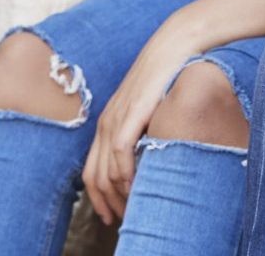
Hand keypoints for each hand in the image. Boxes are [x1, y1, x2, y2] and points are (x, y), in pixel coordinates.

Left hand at [82, 24, 204, 223]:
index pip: (90, 171)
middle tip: (118, 220)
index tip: (110, 215)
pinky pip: (120, 153)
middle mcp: (105, 122)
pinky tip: (135, 185)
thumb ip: (144, 131)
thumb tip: (150, 156)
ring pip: (106, 170)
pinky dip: (125, 174)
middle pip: (94, 177)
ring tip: (130, 209)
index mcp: (107, 123)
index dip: (97, 198)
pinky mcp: (130, 114)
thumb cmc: (168, 75)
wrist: (174, 44)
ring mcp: (116, 118)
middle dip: (104, 204)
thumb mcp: (150, 108)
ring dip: (117, 195)